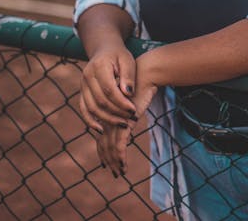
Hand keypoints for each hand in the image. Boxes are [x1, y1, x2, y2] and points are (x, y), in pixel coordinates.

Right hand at [79, 44, 136, 131]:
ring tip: (122, 123)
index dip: (121, 102)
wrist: (104, 50)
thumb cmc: (119, 56)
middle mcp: (87, 76)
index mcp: (99, 66)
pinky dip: (91, 121)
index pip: (109, 90)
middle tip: (130, 118)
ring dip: (107, 119)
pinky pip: (84, 110)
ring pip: (92, 108)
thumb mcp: (127, 60)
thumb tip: (128, 93)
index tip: (133, 109)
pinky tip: (101, 130)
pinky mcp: (82, 92)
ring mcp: (82, 85)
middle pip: (100, 100)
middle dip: (116, 112)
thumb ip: (128, 76)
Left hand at [97, 52, 157, 174]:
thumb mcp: (131, 102)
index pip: (103, 137)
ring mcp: (116, 120)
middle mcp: (110, 118)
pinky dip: (120, 157)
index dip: (104, 151)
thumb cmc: (139, 86)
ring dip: (115, 162)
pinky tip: (123, 166)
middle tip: (114, 172)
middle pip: (105, 144)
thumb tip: (128, 120)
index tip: (106, 162)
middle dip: (109, 160)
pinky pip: (120, 144)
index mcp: (109, 114)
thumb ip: (125, 111)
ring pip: (112, 147)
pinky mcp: (125, 121)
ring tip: (120, 172)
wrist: (144, 75)